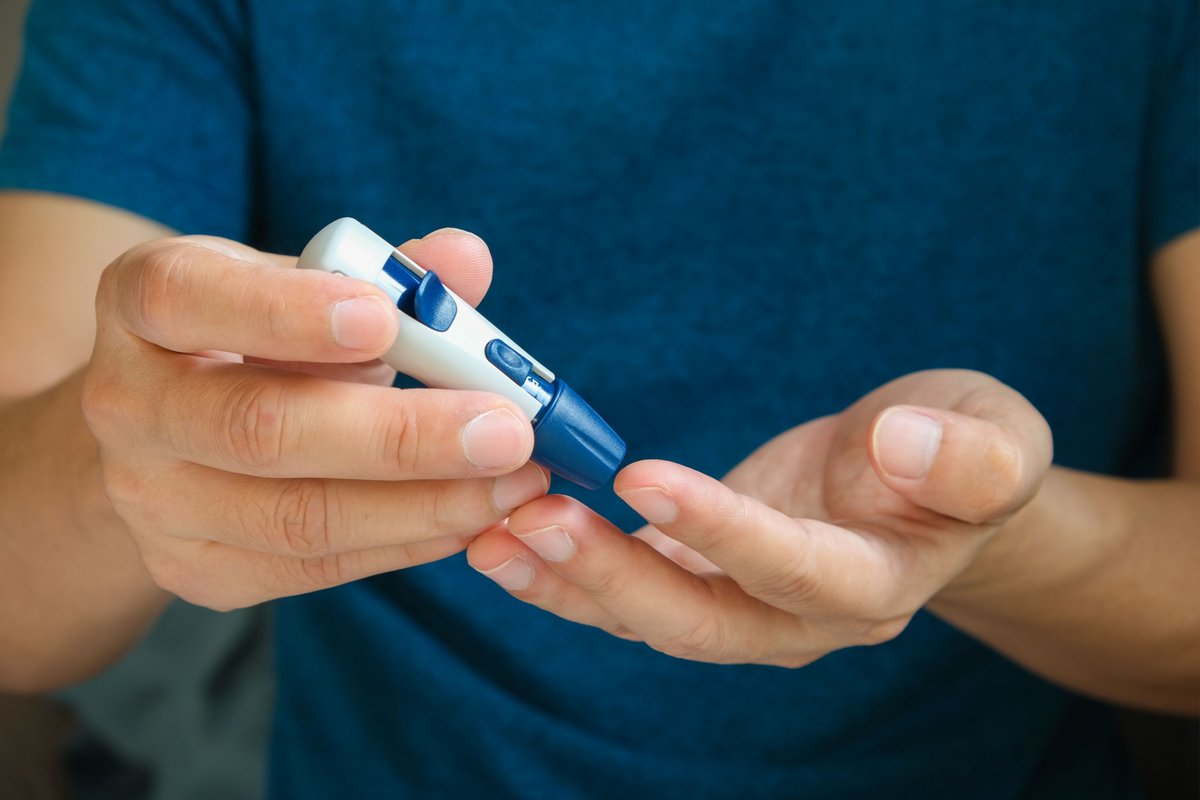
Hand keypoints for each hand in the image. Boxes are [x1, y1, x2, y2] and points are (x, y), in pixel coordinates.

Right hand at [82, 229, 548, 609]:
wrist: (172, 427)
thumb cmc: (257, 334)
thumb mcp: (304, 283)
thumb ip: (387, 274)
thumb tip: (468, 260)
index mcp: (144, 301)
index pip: (187, 298)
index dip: (286, 312)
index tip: (385, 320)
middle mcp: (128, 404)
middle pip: (259, 428)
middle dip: (399, 435)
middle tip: (507, 430)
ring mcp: (153, 500)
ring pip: (297, 517)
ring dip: (424, 503)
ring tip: (515, 483)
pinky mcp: (197, 570)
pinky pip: (316, 566)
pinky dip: (407, 541)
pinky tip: (471, 516)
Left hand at [467, 370, 1051, 665]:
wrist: (935, 487)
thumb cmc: (966, 449)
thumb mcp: (997, 435)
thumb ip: (970, 455)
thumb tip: (906, 444)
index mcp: (877, 582)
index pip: (793, 570)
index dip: (722, 532)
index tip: (644, 480)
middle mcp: (803, 617)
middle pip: (701, 620)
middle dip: (613, 576)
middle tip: (531, 520)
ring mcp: (750, 609)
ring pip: (651, 616)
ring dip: (569, 581)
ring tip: (490, 534)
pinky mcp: (708, 580)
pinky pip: (634, 589)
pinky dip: (572, 569)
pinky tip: (510, 536)